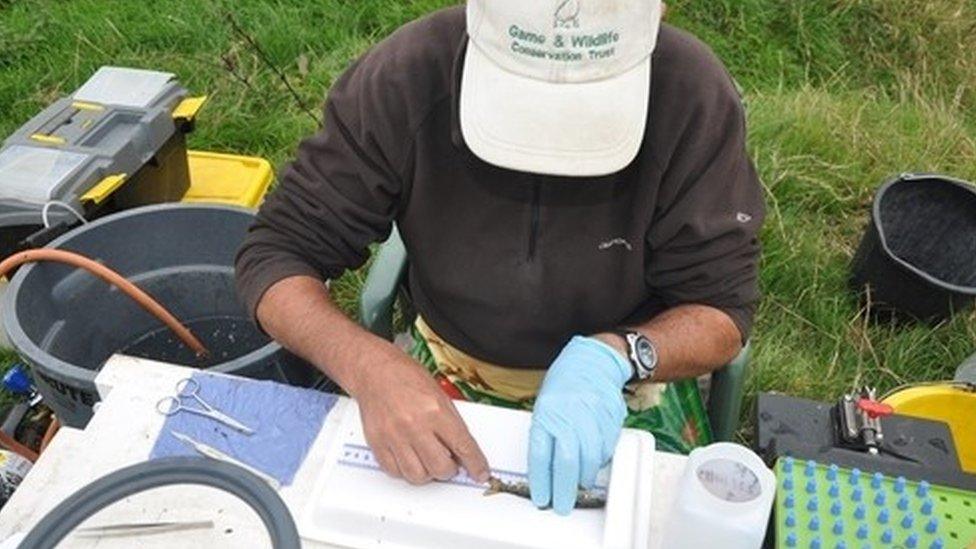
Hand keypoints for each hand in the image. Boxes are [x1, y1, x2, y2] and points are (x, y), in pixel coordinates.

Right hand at [349, 346, 489, 484]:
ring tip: (427, 459)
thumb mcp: (440, 395)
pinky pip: (395, 472)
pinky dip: (405, 471)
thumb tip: (463, 450)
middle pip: (440, 468)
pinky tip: (409, 458)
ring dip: (427, 473)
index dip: (476, 465)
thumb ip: (452, 424)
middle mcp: (414, 425)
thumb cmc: (406, 377)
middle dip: (449, 469)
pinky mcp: (378, 443)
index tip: (480, 473)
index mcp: (435, 411)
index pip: (463, 447)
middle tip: (448, 461)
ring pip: (417, 476)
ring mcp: (394, 436)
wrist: (375, 370)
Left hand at [528, 336, 629, 514]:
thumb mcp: (545, 405)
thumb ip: (546, 434)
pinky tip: (593, 464)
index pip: (541, 455)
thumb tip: (547, 468)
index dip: (541, 481)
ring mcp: (592, 417)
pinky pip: (606, 449)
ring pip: (589, 459)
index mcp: (547, 413)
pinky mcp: (610, 419)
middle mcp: (569, 416)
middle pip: (567, 462)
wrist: (593, 361)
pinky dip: (599, 462)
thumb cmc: (565, 383)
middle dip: (564, 490)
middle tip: (562, 505)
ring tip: (577, 486)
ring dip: (583, 478)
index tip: (542, 499)